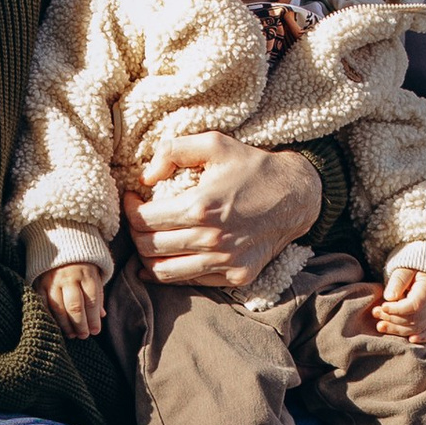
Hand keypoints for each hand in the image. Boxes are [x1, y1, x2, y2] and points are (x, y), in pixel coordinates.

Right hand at [43, 259, 108, 341]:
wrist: (61, 241)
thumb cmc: (82, 263)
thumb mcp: (94, 274)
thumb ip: (97, 294)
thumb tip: (101, 316)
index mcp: (86, 273)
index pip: (91, 300)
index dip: (94, 319)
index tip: (95, 331)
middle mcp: (68, 276)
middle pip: (75, 306)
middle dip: (80, 324)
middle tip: (84, 336)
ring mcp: (52, 280)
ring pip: (58, 308)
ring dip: (65, 325)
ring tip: (72, 334)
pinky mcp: (39, 283)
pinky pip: (43, 304)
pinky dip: (49, 317)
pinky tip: (55, 326)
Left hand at [119, 131, 321, 290]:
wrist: (296, 196)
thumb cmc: (252, 167)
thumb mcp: (214, 143)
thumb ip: (173, 150)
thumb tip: (145, 176)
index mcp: (201, 207)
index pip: (144, 220)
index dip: (129, 210)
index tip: (131, 198)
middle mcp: (212, 240)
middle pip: (149, 247)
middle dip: (134, 232)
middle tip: (136, 218)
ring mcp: (225, 262)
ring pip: (165, 271)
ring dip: (146, 257)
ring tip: (145, 240)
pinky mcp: (237, 275)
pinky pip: (191, 281)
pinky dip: (171, 272)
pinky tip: (164, 258)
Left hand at [375, 262, 425, 342]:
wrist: (425, 274)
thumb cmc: (412, 270)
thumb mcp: (404, 269)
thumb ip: (398, 281)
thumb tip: (389, 298)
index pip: (415, 305)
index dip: (397, 309)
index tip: (383, 306)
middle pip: (414, 318)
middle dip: (393, 318)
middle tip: (375, 312)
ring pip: (417, 327)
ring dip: (397, 328)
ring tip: (380, 324)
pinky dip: (422, 338)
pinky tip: (410, 340)